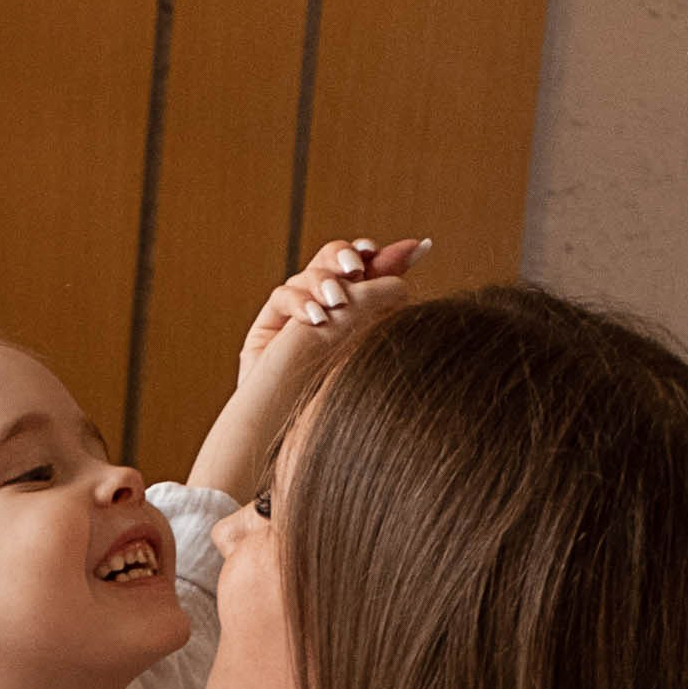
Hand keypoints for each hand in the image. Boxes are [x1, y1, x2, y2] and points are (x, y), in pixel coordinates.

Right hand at [190, 236, 430, 498]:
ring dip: (325, 278)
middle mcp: (326, 317)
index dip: (389, 258)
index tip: (420, 248)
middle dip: (351, 256)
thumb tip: (407, 281)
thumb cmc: (331, 408)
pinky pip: (281, 296)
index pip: (372, 276)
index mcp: (356, 323)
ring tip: (339, 298)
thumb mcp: (366, 352)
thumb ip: (380, 314)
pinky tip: (317, 318)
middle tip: (364, 263)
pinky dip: (300, 301)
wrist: (287, 440)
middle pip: (335, 262)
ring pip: (309, 274)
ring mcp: (295, 322)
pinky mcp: (267, 331)